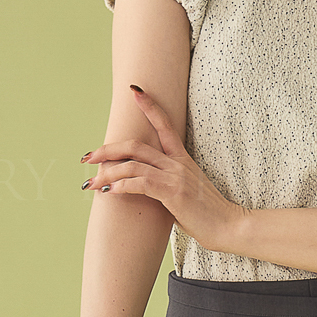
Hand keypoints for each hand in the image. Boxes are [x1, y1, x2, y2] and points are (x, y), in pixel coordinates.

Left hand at [81, 85, 245, 251]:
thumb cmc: (207, 213)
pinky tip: (108, 193)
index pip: (164, 124)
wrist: (228, 225)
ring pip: (132, 164)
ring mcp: (174, 176)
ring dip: (106, 173)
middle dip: (107, 149)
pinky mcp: (172, 192)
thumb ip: (167, 183)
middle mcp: (176, 162)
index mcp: (181, 158)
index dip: (149, 106)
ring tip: (90, 182)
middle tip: (87, 157)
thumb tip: (145, 187)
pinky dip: (120, 186)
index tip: (135, 91)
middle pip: (135, 145)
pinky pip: (139, 183)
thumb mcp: (186, 191)